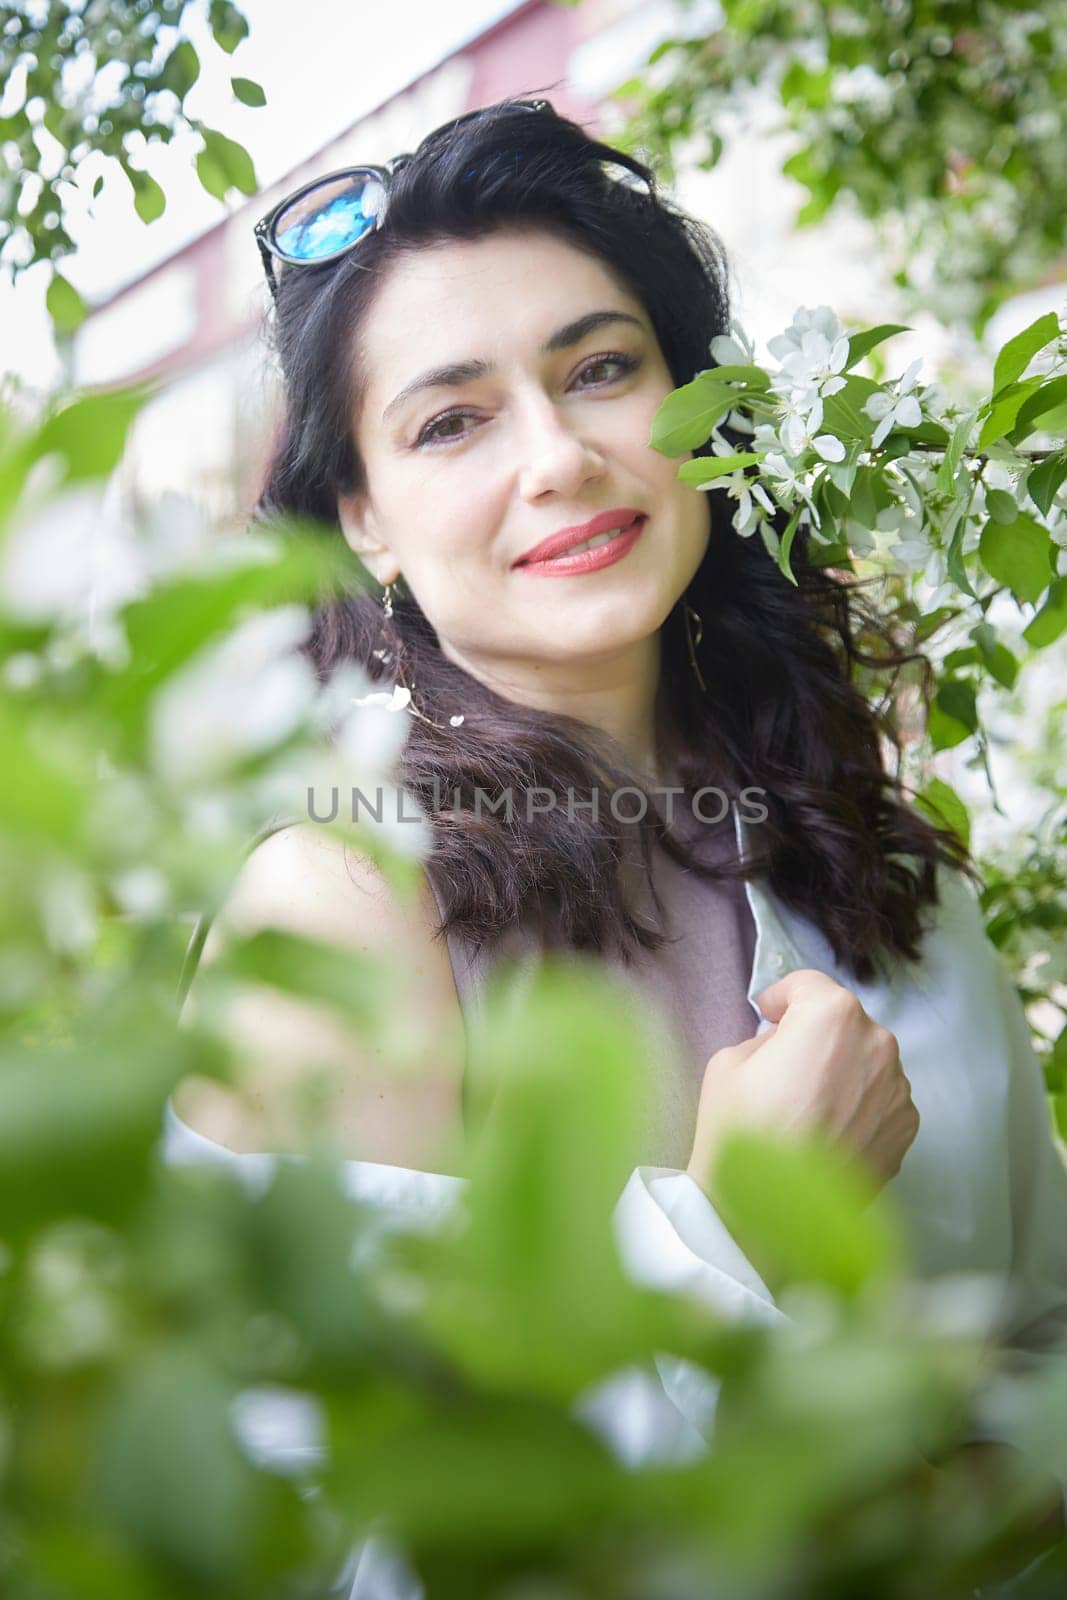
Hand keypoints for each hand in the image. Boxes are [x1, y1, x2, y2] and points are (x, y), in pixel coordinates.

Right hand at [688, 968, 918, 1196]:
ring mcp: (898, 1090)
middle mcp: (878, 1044)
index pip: (809, 985)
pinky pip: (880, 1101)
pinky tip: (828, 1133)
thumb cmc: (741, 1133)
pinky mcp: (906, 1131)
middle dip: (817, 1035)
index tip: (769, 1013)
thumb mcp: (729, 1062)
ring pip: (866, 1063)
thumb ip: (766, 1039)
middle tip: (786, 1064)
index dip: (783, 997)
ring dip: (842, 1071)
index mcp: (833, 1016)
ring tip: (809, 1106)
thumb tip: (785, 1045)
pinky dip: (859, 1107)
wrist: (767, 1217)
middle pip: (844, 1023)